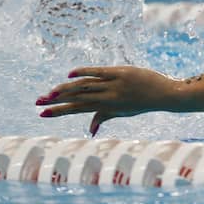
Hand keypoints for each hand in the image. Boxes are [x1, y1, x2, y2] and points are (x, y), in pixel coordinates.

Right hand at [37, 66, 180, 135]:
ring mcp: (114, 85)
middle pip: (77, 99)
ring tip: (49, 92)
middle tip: (38, 102)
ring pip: (85, 87)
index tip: (42, 114)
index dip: (60, 112)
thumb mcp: (124, 112)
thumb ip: (105, 117)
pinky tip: (70, 74)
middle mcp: (108, 98)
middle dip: (56, 101)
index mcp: (107, 107)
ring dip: (65, 89)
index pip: (78, 110)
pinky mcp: (121, 73)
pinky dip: (85, 72)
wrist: (166, 95)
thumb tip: (91, 131)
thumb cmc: (144, 102)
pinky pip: (100, 72)